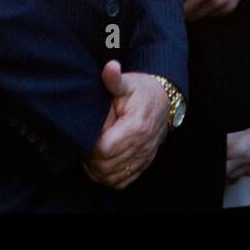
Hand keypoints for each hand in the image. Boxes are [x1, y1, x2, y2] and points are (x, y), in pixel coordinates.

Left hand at [82, 60, 168, 189]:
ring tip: (91, 154)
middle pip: (106, 166)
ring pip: (112, 177)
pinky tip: (102, 164)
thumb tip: (110, 67)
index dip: (90, 145)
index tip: (87, 134)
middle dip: (90, 159)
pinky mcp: (143, 164)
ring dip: (97, 170)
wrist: (165, 100)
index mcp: (136, 127)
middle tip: (85, 144)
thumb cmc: (142, 92)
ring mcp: (144, 157)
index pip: (104, 149)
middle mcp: (142, 145)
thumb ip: (115, 79)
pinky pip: (122, 181)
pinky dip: (108, 177)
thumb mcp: (128, 82)